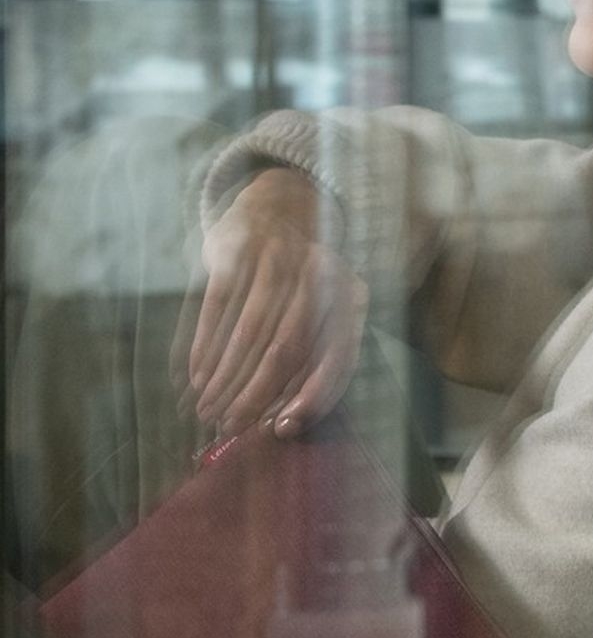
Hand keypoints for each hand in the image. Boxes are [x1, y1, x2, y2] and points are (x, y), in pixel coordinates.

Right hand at [175, 168, 368, 438]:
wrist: (277, 209)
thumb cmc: (302, 284)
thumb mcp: (326, 316)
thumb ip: (315, 362)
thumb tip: (285, 425)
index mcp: (352, 299)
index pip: (337, 360)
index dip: (310, 398)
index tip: (280, 428)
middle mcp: (320, 277)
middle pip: (287, 350)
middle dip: (254, 394)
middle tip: (229, 427)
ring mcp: (278, 259)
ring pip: (249, 332)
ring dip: (224, 378)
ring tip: (206, 409)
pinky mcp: (237, 249)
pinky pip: (218, 306)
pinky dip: (203, 346)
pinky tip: (194, 376)